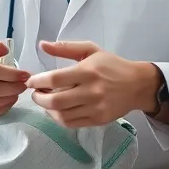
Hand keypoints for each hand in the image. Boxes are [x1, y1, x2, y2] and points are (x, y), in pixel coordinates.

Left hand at [28, 41, 161, 127]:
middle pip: (55, 101)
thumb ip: (65, 48)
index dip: (37, 81)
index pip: (55, 79)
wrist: (137, 85)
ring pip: (62, 115)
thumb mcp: (91, 50)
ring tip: (45, 101)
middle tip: (35, 93)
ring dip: (47, 109)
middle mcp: (91, 91)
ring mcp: (95, 108)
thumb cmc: (112, 65)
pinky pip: (71, 123)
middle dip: (38, 98)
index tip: (30, 81)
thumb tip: (42, 45)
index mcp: (88, 71)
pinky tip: (56, 110)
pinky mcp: (98, 120)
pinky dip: (58, 118)